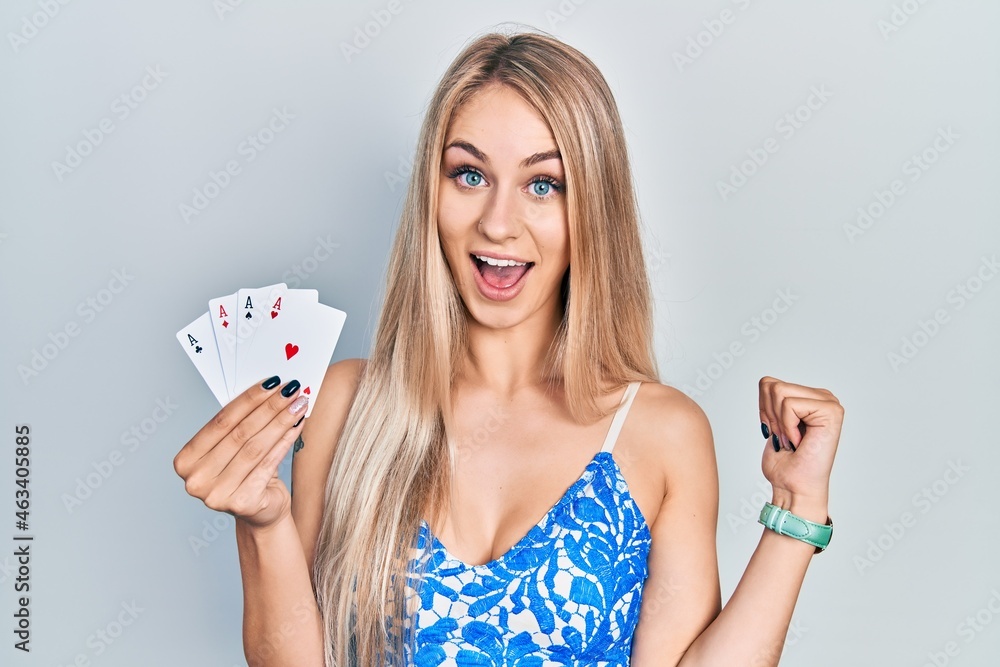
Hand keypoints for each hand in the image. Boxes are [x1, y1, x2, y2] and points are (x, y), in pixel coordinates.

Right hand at [173, 376, 307, 529]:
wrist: (261, 513)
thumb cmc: (247, 475)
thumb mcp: (234, 449)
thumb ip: (239, 424)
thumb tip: (269, 390)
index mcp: (186, 461)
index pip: (220, 421)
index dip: (249, 399)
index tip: (271, 383)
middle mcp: (196, 479)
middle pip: (239, 433)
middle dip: (269, 408)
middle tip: (291, 390)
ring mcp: (216, 494)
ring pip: (255, 447)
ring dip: (281, 422)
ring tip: (298, 405)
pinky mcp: (242, 503)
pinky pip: (268, 463)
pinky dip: (285, 441)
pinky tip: (297, 426)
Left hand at [757, 377, 843, 511]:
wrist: (794, 487)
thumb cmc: (785, 463)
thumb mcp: (772, 422)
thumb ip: (772, 399)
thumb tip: (767, 382)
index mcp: (809, 397)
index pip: (769, 383)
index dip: (763, 410)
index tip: (777, 432)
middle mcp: (822, 396)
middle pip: (772, 385)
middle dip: (769, 415)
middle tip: (785, 438)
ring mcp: (829, 402)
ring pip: (779, 392)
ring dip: (778, 422)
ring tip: (792, 440)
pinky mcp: (831, 411)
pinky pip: (789, 405)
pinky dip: (787, 426)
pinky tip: (799, 441)